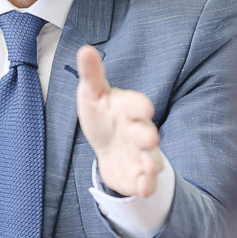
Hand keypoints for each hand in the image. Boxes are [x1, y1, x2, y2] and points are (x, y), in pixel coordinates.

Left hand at [75, 45, 164, 197]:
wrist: (108, 146)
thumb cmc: (102, 115)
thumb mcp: (92, 93)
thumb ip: (92, 74)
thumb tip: (85, 49)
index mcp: (128, 108)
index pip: (137, 105)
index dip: (140, 107)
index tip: (145, 109)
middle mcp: (138, 130)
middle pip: (146, 133)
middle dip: (148, 136)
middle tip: (150, 139)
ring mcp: (141, 154)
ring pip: (150, 159)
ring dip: (151, 164)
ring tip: (149, 169)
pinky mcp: (137, 174)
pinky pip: (145, 181)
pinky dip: (146, 185)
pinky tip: (143, 188)